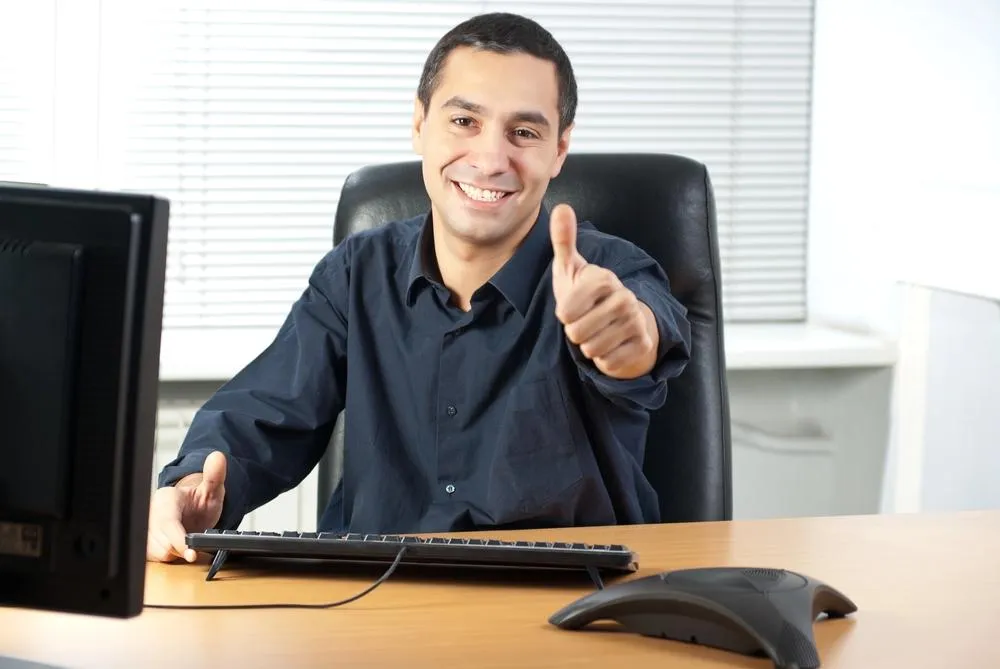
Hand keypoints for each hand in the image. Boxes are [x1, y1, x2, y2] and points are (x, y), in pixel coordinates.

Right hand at [146, 450, 226, 562]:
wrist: (190, 510)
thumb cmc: (198, 502)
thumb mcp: (211, 489)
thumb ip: (215, 476)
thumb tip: (218, 457)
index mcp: (165, 500)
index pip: (168, 524)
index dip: (179, 541)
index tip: (192, 553)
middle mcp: (151, 515)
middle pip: (164, 544)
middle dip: (182, 548)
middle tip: (194, 541)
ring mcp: (145, 529)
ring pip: (159, 553)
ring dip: (175, 552)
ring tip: (185, 540)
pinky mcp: (143, 543)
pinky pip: (154, 558)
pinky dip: (168, 556)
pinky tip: (176, 547)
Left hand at [550, 203, 658, 378]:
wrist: (623, 320)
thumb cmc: (588, 295)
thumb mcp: (571, 269)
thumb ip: (563, 240)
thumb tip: (562, 207)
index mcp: (603, 279)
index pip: (566, 311)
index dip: (564, 315)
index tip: (573, 307)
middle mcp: (625, 297)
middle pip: (576, 333)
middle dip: (576, 333)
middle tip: (587, 321)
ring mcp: (636, 321)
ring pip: (592, 349)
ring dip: (589, 346)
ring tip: (598, 332)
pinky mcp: (643, 344)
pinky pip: (608, 362)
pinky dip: (604, 359)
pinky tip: (611, 344)